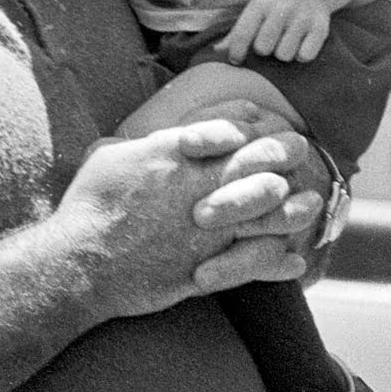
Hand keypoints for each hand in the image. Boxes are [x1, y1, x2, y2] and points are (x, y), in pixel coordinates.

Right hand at [60, 121, 326, 321]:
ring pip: (268, 214)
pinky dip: (278, 262)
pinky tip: (295, 262)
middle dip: (284, 154)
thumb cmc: (87, 205)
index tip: (267, 121)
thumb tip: (156, 137)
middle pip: (259, 166)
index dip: (255, 126)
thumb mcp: (108, 155)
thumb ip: (143, 144)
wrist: (80, 263)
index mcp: (176, 157)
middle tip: (299, 148)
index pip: (232, 132)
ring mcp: (207, 232)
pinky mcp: (206, 269)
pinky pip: (255, 264)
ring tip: (310, 202)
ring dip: (294, 207)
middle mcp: (200, 190)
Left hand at [217, 0, 331, 64]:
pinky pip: (306, 55)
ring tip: (284, 42)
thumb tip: (216, 51)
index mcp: (261, 2)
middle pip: (263, 48)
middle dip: (264, 50)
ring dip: (283, 53)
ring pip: (284, 55)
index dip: (236, 51)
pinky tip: (300, 45)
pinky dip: (302, 54)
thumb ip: (237, 31)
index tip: (236, 60)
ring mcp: (303, 16)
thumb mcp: (255, 9)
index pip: (242, 33)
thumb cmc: (275, 3)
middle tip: (269, 43)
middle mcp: (282, 7)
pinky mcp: (321, 26)